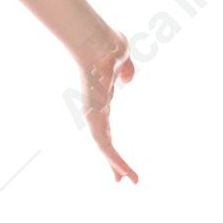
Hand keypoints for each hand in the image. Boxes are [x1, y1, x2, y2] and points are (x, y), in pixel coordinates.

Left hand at [72, 30, 137, 184]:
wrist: (97, 42)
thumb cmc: (107, 45)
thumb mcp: (122, 59)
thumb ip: (126, 69)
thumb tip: (126, 79)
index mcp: (101, 99)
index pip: (106, 126)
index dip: (112, 141)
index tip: (115, 155)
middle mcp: (95, 109)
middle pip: (104, 140)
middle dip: (112, 160)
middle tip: (119, 179)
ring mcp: (93, 113)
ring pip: (104, 146)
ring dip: (116, 164)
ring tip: (130, 180)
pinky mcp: (93, 116)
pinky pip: (104, 144)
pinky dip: (114, 159)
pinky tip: (123, 173)